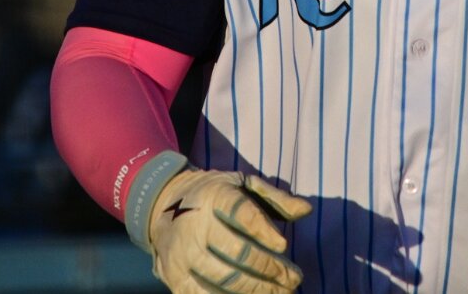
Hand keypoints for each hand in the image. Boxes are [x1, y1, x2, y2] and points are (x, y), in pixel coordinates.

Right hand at [147, 168, 311, 293]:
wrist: (162, 204)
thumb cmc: (214, 196)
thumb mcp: (242, 185)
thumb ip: (275, 198)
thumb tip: (306, 210)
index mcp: (213, 196)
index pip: (239, 212)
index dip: (261, 229)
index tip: (284, 244)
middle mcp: (194, 225)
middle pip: (236, 252)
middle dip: (270, 269)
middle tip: (294, 279)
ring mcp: (182, 254)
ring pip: (223, 279)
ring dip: (257, 290)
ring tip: (282, 293)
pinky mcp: (175, 278)